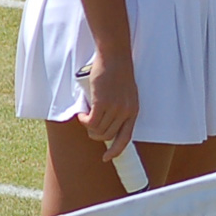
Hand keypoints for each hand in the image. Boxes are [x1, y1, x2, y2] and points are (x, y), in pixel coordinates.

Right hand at [79, 51, 139, 165]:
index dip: (116, 151)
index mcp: (133, 111)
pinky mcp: (102, 103)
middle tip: (88, 123)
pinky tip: (81, 113)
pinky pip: (90, 122)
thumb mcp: (125, 94)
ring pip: (97, 129)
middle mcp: (126, 112)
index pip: (126, 139)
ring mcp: (115, 108)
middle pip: (107, 136)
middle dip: (95, 134)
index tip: (107, 158)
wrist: (115, 57)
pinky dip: (83, 120)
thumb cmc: (118, 73)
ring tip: (85, 115)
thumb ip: (120, 108)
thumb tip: (105, 124)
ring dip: (88, 126)